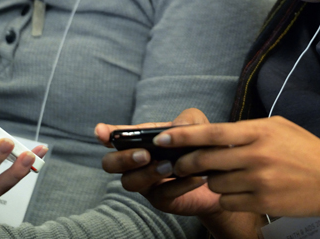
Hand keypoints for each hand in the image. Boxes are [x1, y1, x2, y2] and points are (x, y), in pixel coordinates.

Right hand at [96, 108, 223, 217]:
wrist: (219, 174)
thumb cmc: (200, 145)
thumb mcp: (198, 125)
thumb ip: (188, 119)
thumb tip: (179, 127)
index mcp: (140, 140)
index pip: (116, 137)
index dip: (105, 134)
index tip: (100, 132)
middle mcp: (136, 163)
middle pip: (110, 164)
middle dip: (122, 159)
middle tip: (144, 154)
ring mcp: (146, 183)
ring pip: (130, 183)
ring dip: (147, 173)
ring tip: (169, 165)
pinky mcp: (161, 200)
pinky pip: (162, 195)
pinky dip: (179, 185)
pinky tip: (196, 177)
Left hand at [156, 115, 319, 217]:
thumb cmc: (308, 152)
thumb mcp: (280, 128)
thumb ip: (248, 129)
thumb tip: (215, 133)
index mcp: (259, 131)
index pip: (211, 132)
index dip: (182, 136)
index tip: (162, 138)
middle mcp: (256, 154)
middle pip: (205, 159)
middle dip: (185, 163)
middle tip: (178, 164)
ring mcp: (259, 179)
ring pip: (214, 183)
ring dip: (212, 181)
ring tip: (227, 177)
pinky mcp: (262, 201)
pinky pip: (227, 201)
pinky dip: (227, 197)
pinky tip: (240, 192)